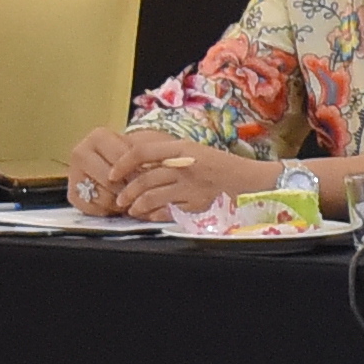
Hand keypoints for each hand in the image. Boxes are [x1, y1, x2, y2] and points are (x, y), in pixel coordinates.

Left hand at [65, 126, 254, 216]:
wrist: (250, 181)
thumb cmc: (221, 166)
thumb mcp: (195, 152)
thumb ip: (170, 158)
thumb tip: (140, 165)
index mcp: (182, 148)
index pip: (142, 152)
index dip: (123, 163)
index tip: (113, 173)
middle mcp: (184, 166)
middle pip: (145, 178)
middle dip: (127, 191)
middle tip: (119, 199)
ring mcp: (190, 186)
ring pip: (152, 196)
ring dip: (137, 205)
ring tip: (131, 209)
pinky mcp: (196, 204)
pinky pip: (168, 211)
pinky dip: (154, 214)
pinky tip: (149, 216)